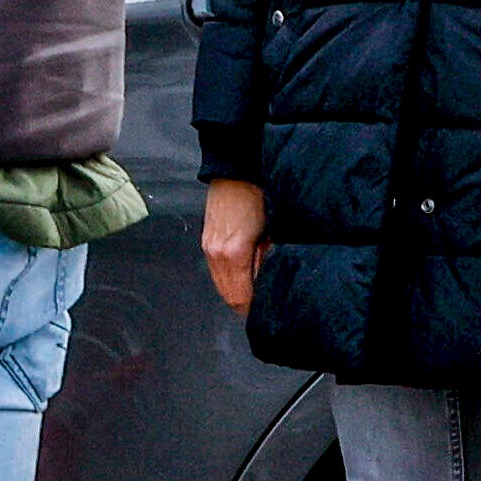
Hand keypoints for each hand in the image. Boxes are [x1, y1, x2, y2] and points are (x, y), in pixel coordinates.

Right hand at [200, 177, 265, 316]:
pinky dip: (231, 278)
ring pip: (222, 285)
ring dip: (239, 290)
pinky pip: (217, 271)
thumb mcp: (274, 232)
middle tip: (265, 303)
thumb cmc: (259, 195)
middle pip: (229, 296)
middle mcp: (216, 253)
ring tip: (258, 286)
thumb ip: (269, 260)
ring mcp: (209, 247)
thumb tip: (270, 280)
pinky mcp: (207, 241)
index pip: (240, 297)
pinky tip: (246, 271)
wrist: (237, 170)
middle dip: (247, 303)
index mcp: (233, 253)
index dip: (254, 308)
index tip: (268, 309)